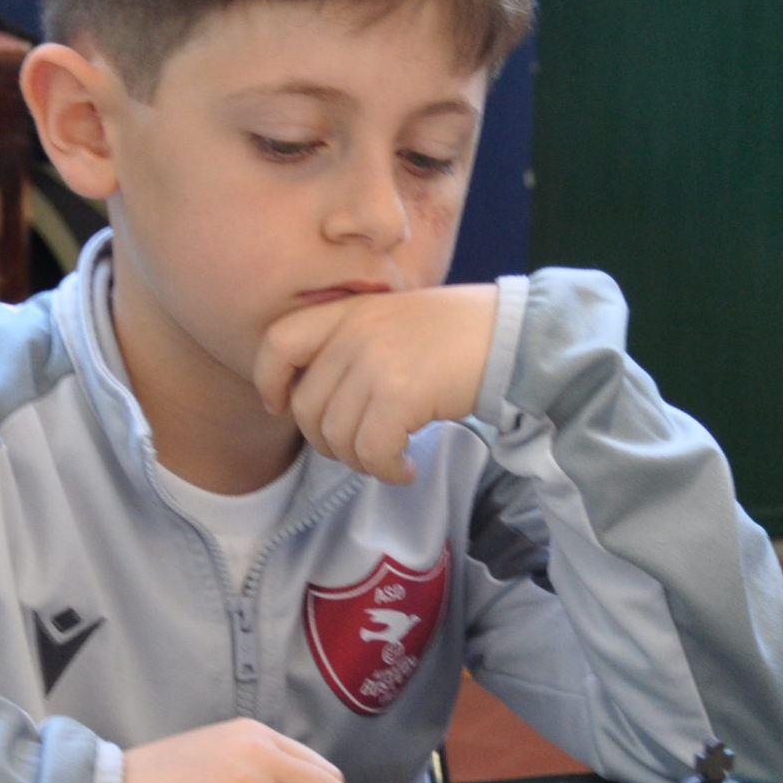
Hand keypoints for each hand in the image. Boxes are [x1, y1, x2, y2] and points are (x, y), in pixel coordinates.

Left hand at [253, 285, 499, 483]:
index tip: (282, 406)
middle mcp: (355, 333)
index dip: (270, 381)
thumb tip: (313, 402)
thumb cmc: (457, 334)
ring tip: (388, 460)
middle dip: (327, 443)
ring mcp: (375, 362)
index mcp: (348, 311)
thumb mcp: (392, 320)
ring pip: (337, 437)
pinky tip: (406, 469)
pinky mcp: (400, 394)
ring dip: (361, 463)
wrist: (513, 336)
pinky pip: (372, 451)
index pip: (278, 342)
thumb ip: (351, 345)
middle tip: (359, 450)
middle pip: (308, 408)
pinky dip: (387, 471)